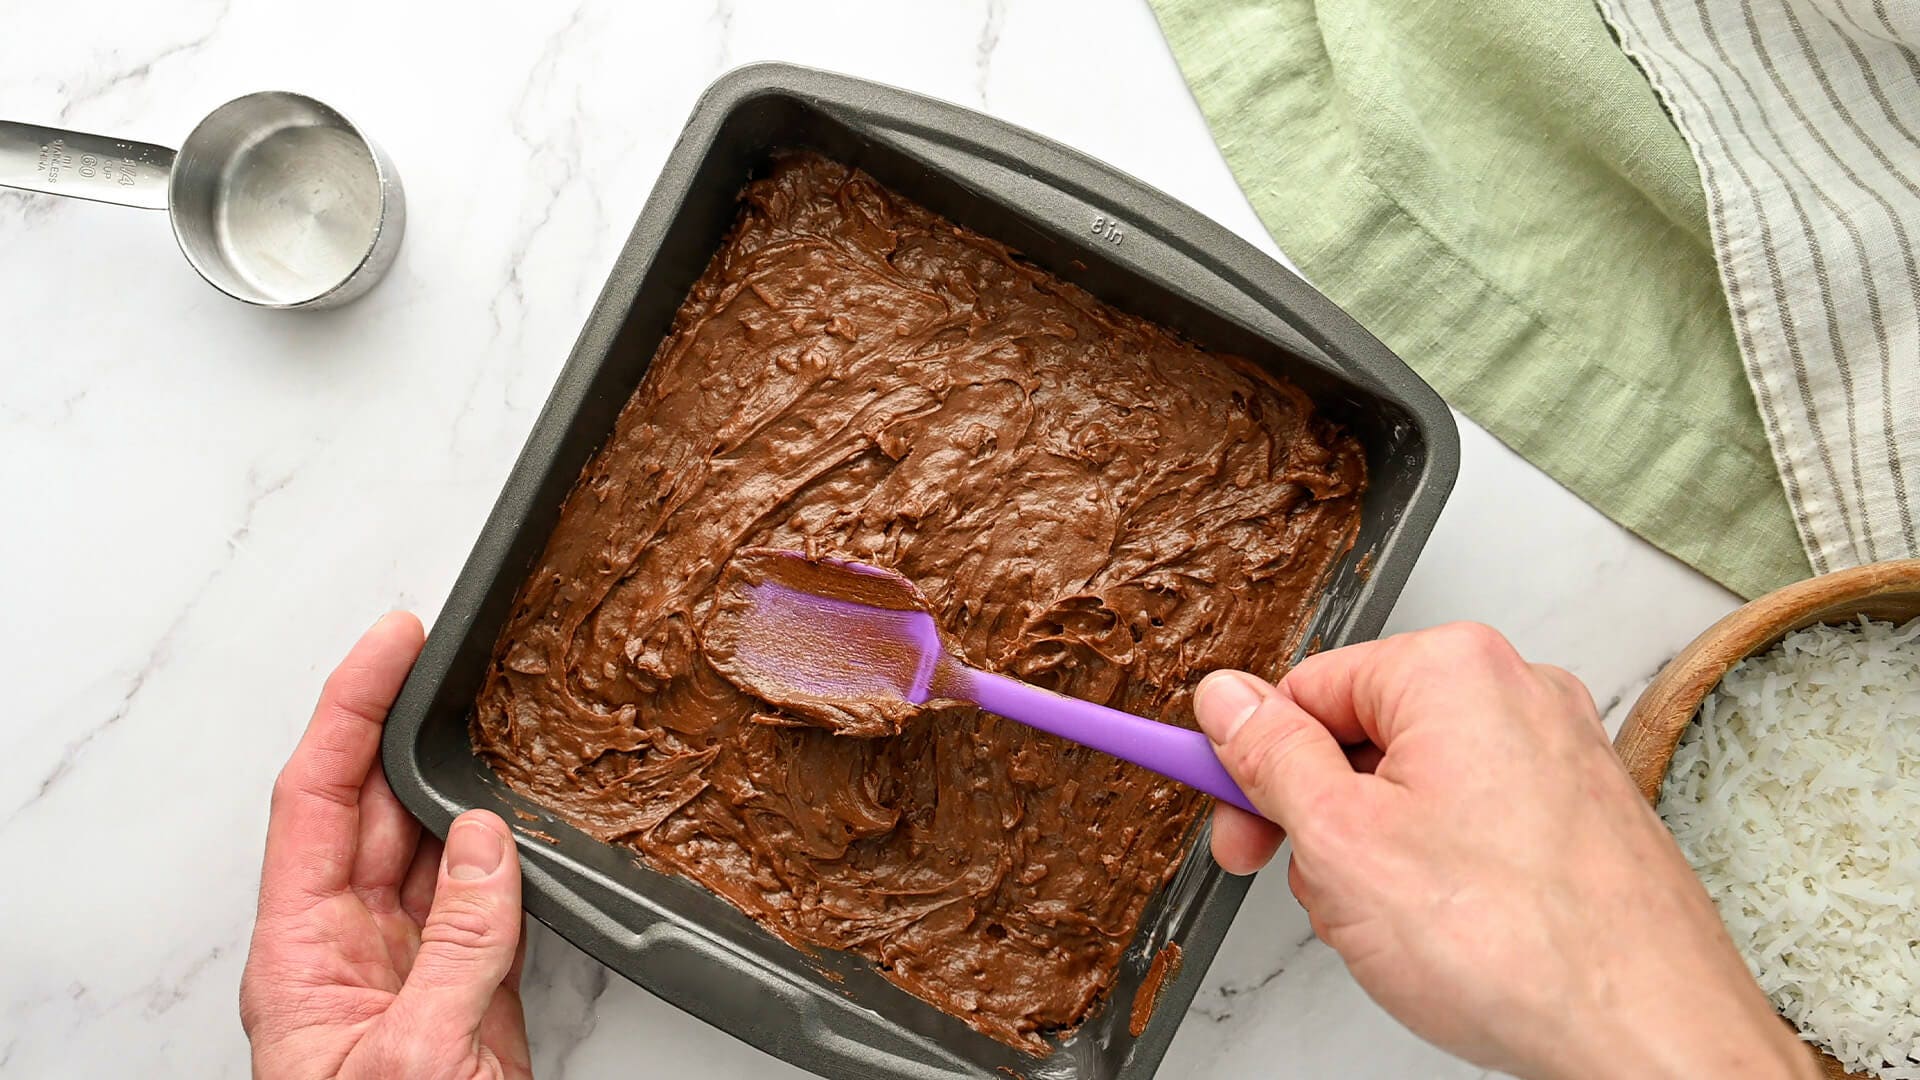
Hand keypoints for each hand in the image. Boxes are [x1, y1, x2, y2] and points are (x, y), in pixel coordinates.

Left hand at [241, 613, 531, 1079]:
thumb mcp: (411, 1057)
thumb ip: (454, 945)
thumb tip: (489, 844)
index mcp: (301, 957)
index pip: (314, 800)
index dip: (347, 711)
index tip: (390, 645)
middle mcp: (352, 951)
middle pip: (374, 808)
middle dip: (407, 727)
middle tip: (455, 656)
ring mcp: (416, 971)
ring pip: (441, 849)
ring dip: (469, 784)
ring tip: (501, 716)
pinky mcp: (475, 999)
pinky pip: (494, 902)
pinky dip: (517, 852)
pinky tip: (532, 814)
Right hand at [1194, 623, 1817, 1079]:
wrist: (1651, 1038)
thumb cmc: (1520, 944)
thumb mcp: (1339, 843)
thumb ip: (1270, 757)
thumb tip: (1226, 699)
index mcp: (1452, 670)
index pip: (1306, 689)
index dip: (1253, 763)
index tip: (1226, 814)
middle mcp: (1518, 692)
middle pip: (1362, 735)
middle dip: (1321, 818)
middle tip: (1303, 884)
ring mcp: (1560, 755)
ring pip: (1416, 788)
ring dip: (1377, 855)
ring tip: (1393, 927)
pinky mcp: (1584, 815)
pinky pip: (1475, 824)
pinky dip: (1441, 875)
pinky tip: (1444, 935)